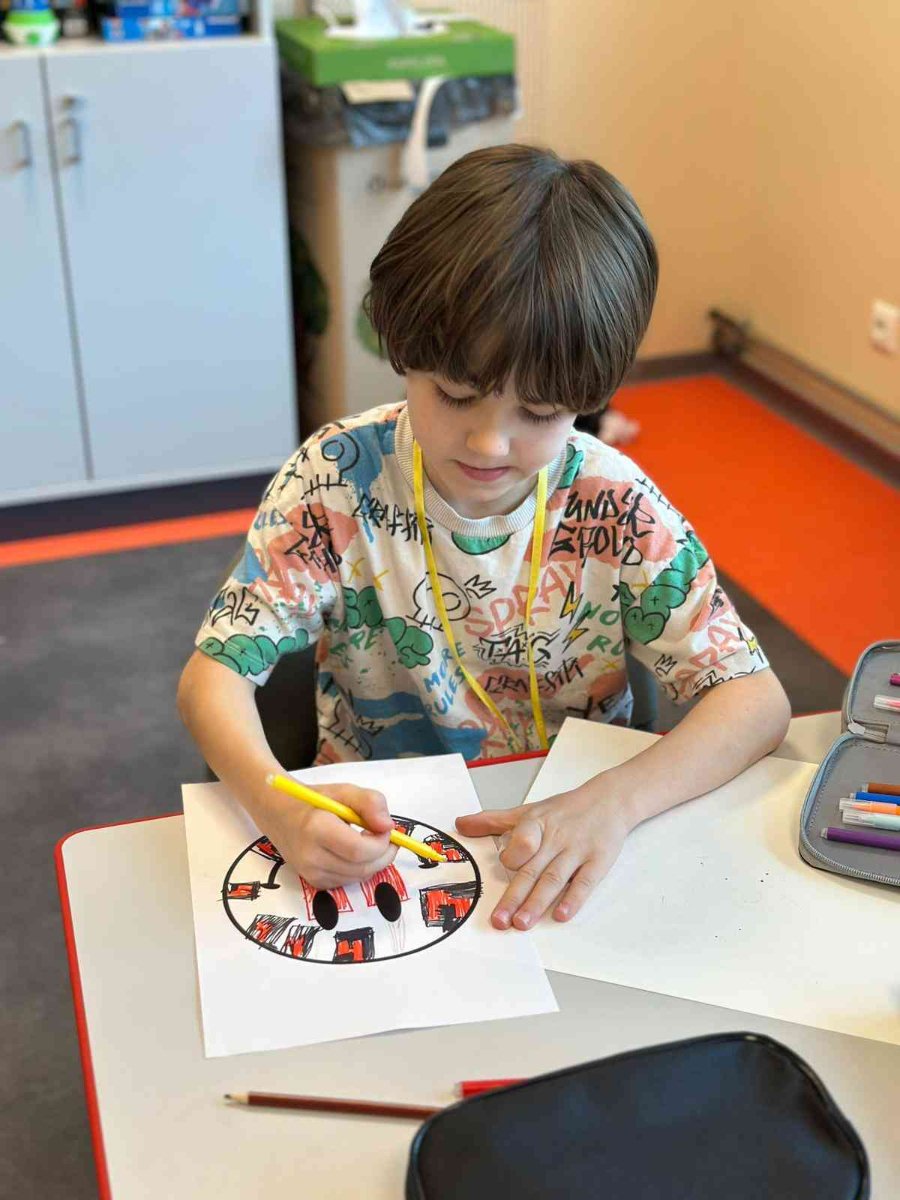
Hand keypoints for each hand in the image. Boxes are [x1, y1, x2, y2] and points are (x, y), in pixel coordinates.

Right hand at [260, 783, 396, 888]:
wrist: (279, 813)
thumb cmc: (314, 800)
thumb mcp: (344, 791)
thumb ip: (370, 803)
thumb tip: (388, 826)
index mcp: (317, 829)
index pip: (359, 850)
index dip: (381, 843)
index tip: (387, 829)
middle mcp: (311, 856)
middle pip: (361, 868)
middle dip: (383, 855)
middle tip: (388, 839)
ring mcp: (310, 873)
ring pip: (357, 878)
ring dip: (373, 863)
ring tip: (371, 841)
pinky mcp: (313, 882)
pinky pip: (347, 882)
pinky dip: (359, 869)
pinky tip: (355, 853)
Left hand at [455, 785, 631, 929]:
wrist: (610, 800)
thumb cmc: (564, 810)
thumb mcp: (528, 811)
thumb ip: (493, 821)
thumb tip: (460, 824)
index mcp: (536, 824)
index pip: (522, 841)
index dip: (512, 856)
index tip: (503, 868)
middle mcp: (556, 839)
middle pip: (532, 870)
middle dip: (515, 897)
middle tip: (500, 920)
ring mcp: (577, 851)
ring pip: (554, 879)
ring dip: (538, 903)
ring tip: (522, 924)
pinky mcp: (597, 862)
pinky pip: (585, 882)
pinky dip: (574, 899)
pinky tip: (562, 915)